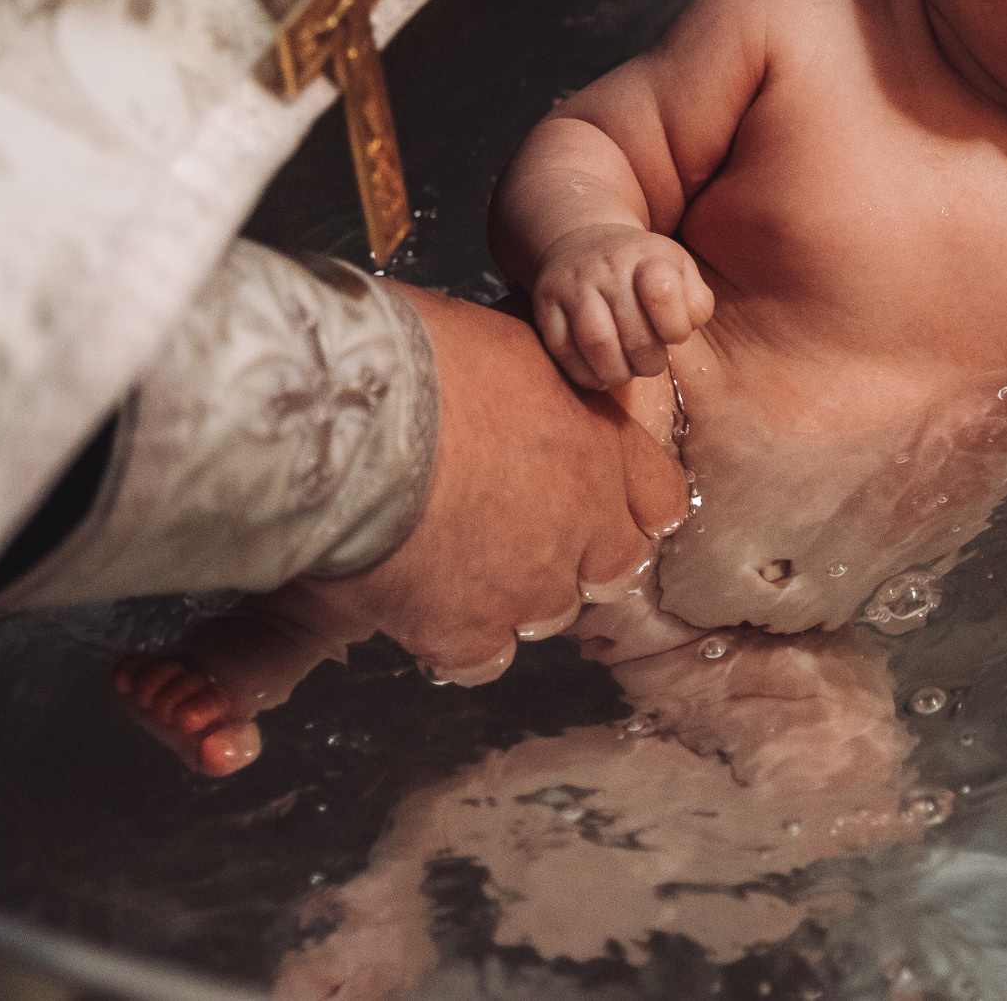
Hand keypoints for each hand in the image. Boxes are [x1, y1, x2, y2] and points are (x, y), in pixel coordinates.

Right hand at [311, 288, 691, 682]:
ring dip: (508, 595)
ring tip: (447, 558)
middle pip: (607, 568)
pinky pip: (482, 658)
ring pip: (544, 614)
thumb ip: (543, 394)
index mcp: (602, 445)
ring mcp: (531, 584)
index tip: (598, 506)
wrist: (348, 416)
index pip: (658, 499)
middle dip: (570, 559)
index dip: (625, 507)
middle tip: (510, 533)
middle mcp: (583, 522)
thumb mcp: (511, 347)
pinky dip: (454, 639)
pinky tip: (421, 604)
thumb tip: (529, 403)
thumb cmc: (416, 358)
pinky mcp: (467, 629)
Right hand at [530, 223, 714, 389]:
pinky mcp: (546, 306)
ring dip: (617, 372)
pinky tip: (599, 373)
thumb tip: (689, 326)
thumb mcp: (678, 269)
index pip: (662, 292)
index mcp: (647, 256)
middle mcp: (607, 268)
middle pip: (633, 332)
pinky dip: (584, 373)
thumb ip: (696, 301)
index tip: (674, 335)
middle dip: (648, 362)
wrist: (581, 240)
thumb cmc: (641, 268)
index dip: (675, 328)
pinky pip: (562, 350)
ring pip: (596, 342)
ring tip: (626, 372)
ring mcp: (573, 286)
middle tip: (651, 363)